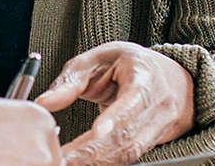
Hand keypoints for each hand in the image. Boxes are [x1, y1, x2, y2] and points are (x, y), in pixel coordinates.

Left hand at [36, 41, 194, 165]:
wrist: (171, 78)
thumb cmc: (130, 64)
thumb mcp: (98, 58)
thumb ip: (70, 80)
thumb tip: (44, 103)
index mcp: (145, 77)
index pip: (134, 99)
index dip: (116, 117)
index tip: (97, 131)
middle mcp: (158, 106)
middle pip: (128, 134)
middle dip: (93, 149)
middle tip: (64, 156)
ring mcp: (159, 128)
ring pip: (129, 151)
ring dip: (96, 160)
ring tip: (68, 161)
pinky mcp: (153, 143)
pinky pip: (128, 156)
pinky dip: (103, 161)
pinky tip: (82, 161)